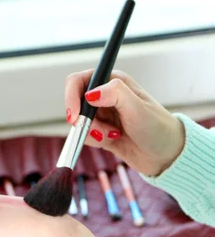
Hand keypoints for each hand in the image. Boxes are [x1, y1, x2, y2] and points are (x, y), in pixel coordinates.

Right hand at [65, 69, 184, 175]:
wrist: (165, 155)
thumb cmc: (158, 128)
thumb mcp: (137, 109)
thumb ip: (115, 94)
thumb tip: (90, 94)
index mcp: (113, 81)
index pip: (79, 81)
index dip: (71, 97)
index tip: (75, 116)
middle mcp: (105, 95)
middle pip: (76, 103)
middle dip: (84, 120)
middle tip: (99, 131)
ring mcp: (102, 114)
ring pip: (79, 121)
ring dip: (93, 132)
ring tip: (114, 135)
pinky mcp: (100, 130)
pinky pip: (85, 134)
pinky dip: (94, 140)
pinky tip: (113, 140)